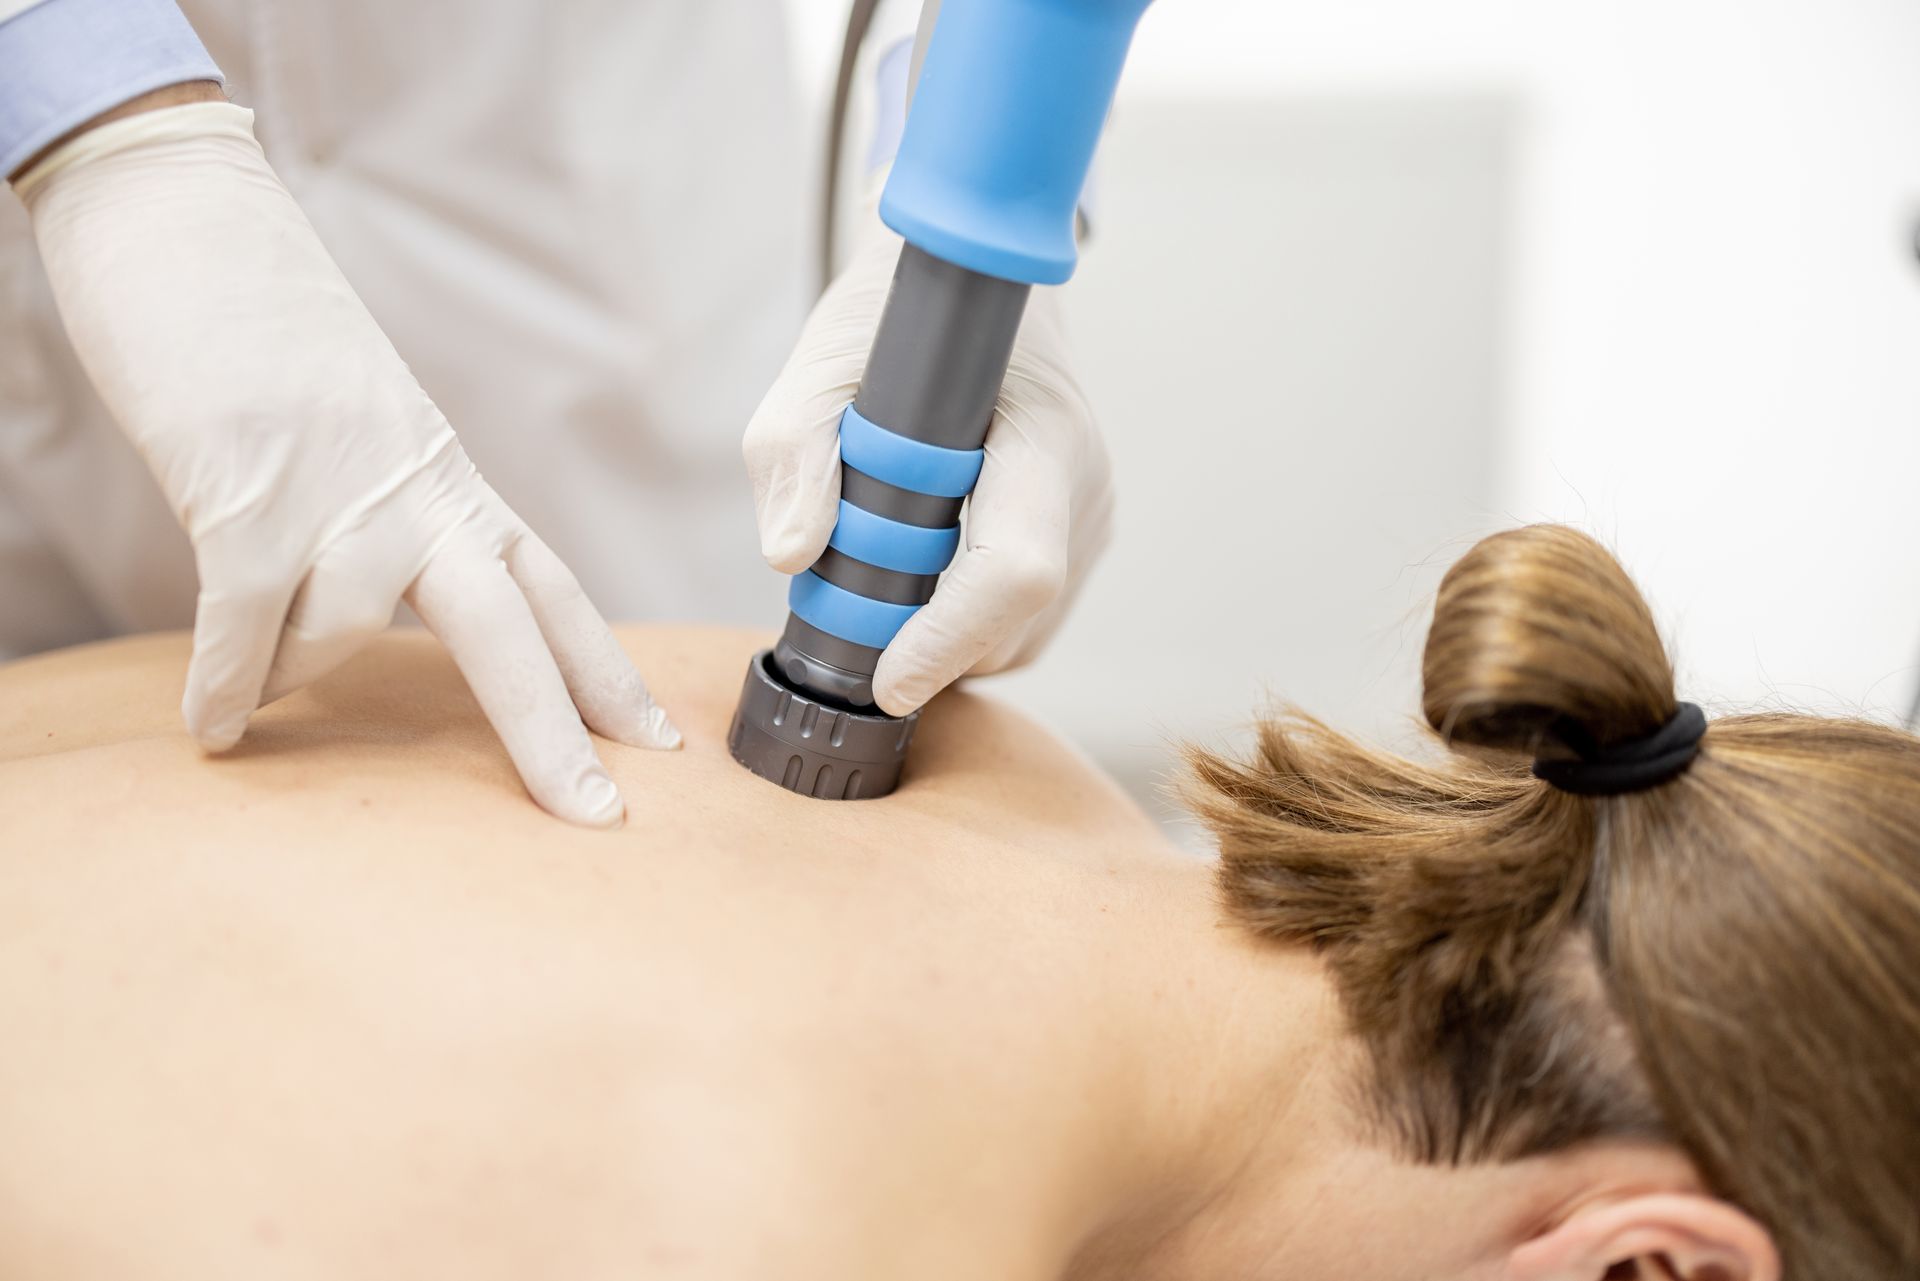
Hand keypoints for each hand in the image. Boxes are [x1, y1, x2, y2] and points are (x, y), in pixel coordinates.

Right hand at [17, 100, 678, 826]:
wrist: (190, 226)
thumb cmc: (271, 340)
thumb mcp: (367, 435)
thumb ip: (396, 520)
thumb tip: (381, 613)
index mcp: (454, 483)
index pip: (555, 590)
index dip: (606, 671)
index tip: (657, 742)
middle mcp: (417, 493)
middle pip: (513, 631)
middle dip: (556, 732)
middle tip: (598, 818)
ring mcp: (337, 494)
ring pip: (343, 635)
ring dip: (292, 675)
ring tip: (249, 692)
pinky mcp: (246, 495)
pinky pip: (244, 626)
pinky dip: (228, 685)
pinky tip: (215, 732)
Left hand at [743, 197, 1112, 715]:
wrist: (966, 282)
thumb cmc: (899, 316)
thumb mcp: (824, 360)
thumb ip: (795, 451)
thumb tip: (791, 554)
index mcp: (1040, 437)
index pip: (1016, 571)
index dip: (948, 637)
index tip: (883, 678)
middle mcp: (1084, 489)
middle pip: (1016, 623)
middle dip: (928, 649)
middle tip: (848, 621)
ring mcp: (1090, 521)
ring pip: (1021, 638)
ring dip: (943, 642)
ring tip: (877, 583)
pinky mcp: (1079, 541)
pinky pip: (1024, 625)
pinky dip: (963, 629)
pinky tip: (916, 580)